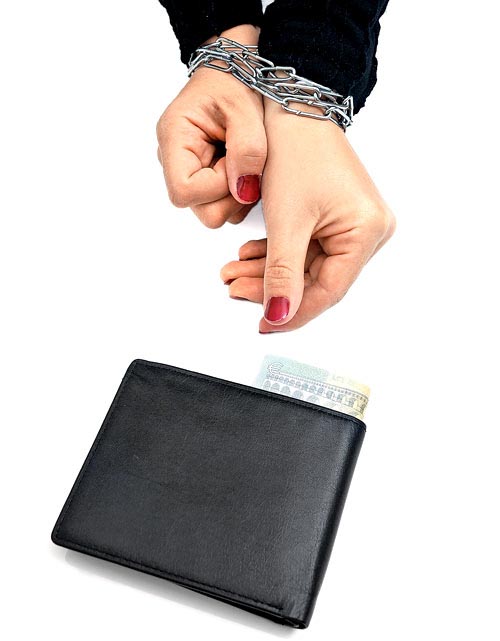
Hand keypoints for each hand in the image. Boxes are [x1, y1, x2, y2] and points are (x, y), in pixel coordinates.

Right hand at [156, 25, 266, 226]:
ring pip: (213, 213)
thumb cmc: (235, 83)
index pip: (184, 192)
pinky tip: (242, 168)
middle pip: (200, 210)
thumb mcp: (246, 111)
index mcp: (174, 139)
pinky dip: (238, 194)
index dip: (216, 187)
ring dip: (237, 195)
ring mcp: (186, 173)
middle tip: (246, 164)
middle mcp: (173, 162)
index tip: (236, 163)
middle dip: (230, 195)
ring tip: (244, 162)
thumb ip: (248, 150)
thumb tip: (243, 191)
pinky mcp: (201, 180)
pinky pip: (221, 206)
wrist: (234, 72)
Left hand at [220, 98, 395, 331]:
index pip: (329, 290)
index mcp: (367, 231)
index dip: (294, 311)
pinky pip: (306, 247)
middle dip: (272, 287)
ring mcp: (354, 223)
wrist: (293, 107)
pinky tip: (249, 257)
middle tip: (236, 291)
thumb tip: (278, 316)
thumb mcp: (286, 221)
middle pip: (316, 279)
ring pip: (306, 265)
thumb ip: (281, 274)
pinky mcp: (337, 217)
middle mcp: (369, 230)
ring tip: (233, 275)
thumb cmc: (296, 151)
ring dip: (268, 272)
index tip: (264, 324)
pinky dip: (276, 254)